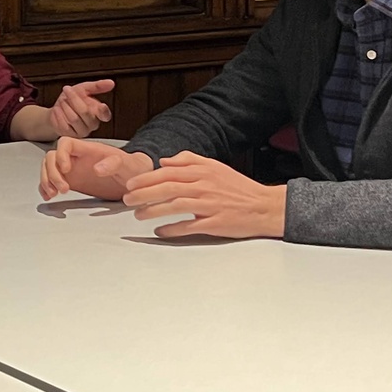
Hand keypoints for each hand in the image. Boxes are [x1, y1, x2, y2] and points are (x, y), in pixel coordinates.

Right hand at [39, 138, 153, 200]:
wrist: (136, 181)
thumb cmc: (133, 168)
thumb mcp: (128, 165)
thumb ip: (114, 163)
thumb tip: (97, 168)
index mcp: (89, 150)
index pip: (65, 143)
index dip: (61, 155)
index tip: (66, 169)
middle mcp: (77, 158)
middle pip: (53, 157)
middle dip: (52, 173)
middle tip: (63, 189)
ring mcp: (73, 170)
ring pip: (49, 168)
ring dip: (47, 180)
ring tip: (53, 194)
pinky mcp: (72, 182)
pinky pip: (53, 181)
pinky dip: (46, 188)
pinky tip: (49, 196)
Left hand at [48, 79, 115, 138]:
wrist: (56, 109)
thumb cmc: (71, 100)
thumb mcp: (84, 89)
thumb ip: (97, 86)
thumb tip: (111, 83)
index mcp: (98, 113)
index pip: (105, 115)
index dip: (104, 111)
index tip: (102, 106)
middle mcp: (92, 124)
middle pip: (85, 112)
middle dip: (74, 98)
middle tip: (67, 90)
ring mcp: (81, 131)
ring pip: (74, 118)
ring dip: (65, 106)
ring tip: (62, 101)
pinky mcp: (69, 135)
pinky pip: (64, 125)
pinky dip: (58, 114)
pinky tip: (57, 110)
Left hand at [121, 151, 285, 238]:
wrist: (264, 206)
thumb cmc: (238, 188)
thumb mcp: (215, 167)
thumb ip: (189, 161)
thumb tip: (165, 161)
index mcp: (203, 171)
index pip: (168, 172)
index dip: (146, 178)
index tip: (130, 184)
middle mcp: (204, 186)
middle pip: (167, 188)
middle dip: (143, 193)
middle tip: (127, 199)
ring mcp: (209, 205)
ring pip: (174, 206)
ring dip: (153, 211)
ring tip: (138, 215)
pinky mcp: (215, 223)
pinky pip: (189, 226)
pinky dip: (172, 229)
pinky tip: (159, 231)